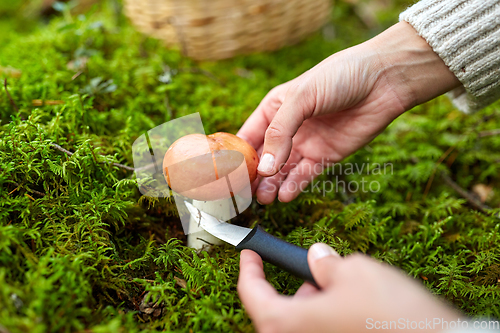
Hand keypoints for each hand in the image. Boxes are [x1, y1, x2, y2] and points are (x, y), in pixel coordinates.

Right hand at [238, 22, 459, 203]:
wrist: (383, 80)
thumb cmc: (339, 77)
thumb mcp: (301, 98)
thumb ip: (280, 132)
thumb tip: (265, 168)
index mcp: (275, 108)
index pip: (249, 135)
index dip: (238, 154)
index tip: (227, 174)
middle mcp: (288, 128)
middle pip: (265, 157)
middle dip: (254, 175)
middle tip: (244, 194)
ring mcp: (307, 143)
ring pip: (283, 170)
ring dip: (273, 184)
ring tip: (263, 200)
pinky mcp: (327, 155)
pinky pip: (306, 174)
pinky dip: (295, 185)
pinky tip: (284, 196)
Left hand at [238, 245, 461, 332]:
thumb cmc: (389, 312)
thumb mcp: (355, 270)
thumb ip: (326, 263)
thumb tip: (318, 257)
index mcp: (291, 323)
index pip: (253, 295)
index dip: (248, 270)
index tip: (249, 253)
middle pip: (277, 312)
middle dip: (290, 286)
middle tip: (308, 268)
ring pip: (301, 321)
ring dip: (312, 301)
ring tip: (336, 283)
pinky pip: (320, 329)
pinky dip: (326, 314)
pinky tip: (350, 302)